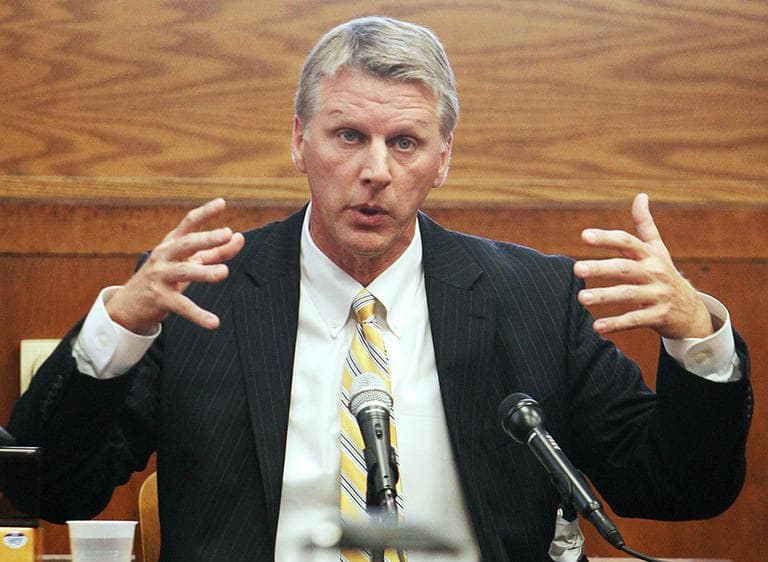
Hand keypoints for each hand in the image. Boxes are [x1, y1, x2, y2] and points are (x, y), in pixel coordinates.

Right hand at [105, 198, 244, 333]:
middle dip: (206, 238)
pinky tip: (214, 322)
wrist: (130, 303)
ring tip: (223, 272)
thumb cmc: (166, 277)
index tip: (221, 203)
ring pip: (184, 272)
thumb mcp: (188, 261)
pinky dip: (198, 315)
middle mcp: (165, 256)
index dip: (205, 213)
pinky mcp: (160, 299)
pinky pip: (182, 306)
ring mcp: (161, 277)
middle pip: (186, 244)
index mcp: (172, 244)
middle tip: (226, 233)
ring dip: (204, 272)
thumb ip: (215, 251)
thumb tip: (239, 238)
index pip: (189, 224)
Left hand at [573, 193, 712, 338]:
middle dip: (601, 267)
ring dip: (604, 296)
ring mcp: (658, 295)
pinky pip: (635, 320)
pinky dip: (616, 324)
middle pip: (625, 268)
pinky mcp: (660, 316)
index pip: (627, 242)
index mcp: (650, 255)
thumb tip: (640, 196)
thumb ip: (645, 225)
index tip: (584, 236)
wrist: (693, 312)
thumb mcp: (658, 250)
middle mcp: (655, 273)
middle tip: (577, 269)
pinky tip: (597, 327)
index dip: (607, 238)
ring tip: (581, 298)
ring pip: (628, 294)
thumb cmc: (666, 276)